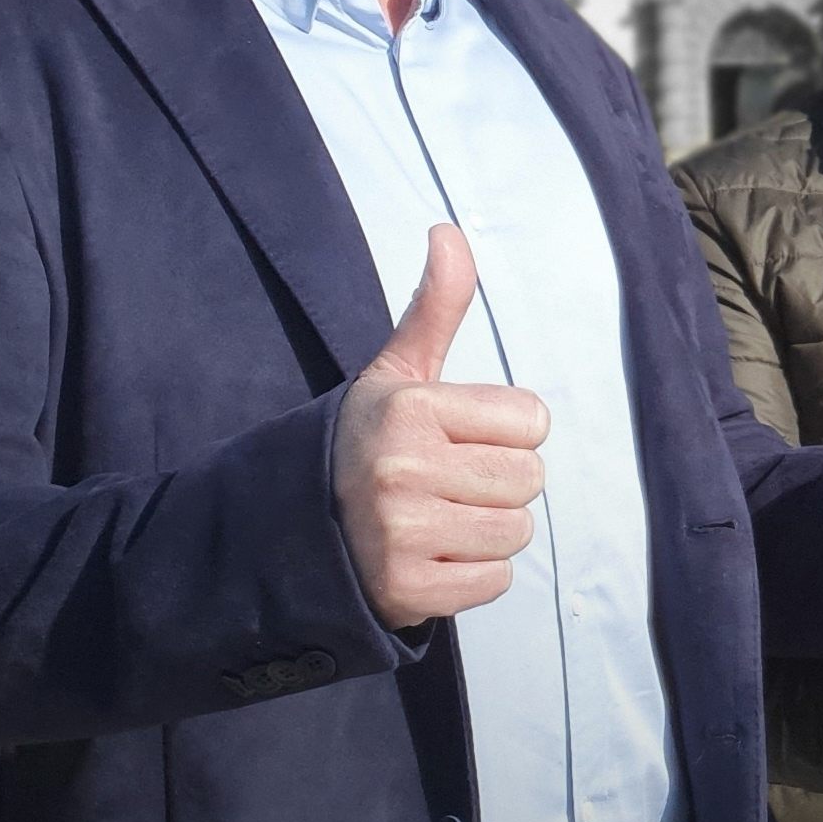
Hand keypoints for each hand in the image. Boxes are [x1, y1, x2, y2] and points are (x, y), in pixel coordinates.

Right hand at [332, 224, 549, 630]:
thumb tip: (448, 230)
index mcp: (410, 408)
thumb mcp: (396, 374)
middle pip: (529, 480)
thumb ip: (434, 306)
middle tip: (442, 486)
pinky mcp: (403, 591)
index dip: (502, 433)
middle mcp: (402, 468)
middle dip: (496, 484)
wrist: (289, 533)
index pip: (533, 421)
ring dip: (485, 533)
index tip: (451, 439)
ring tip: (433, 522)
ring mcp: (400, 534)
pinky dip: (470, 577)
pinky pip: (493, 582)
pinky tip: (426, 560)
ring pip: (515, 532)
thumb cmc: (365, 445)